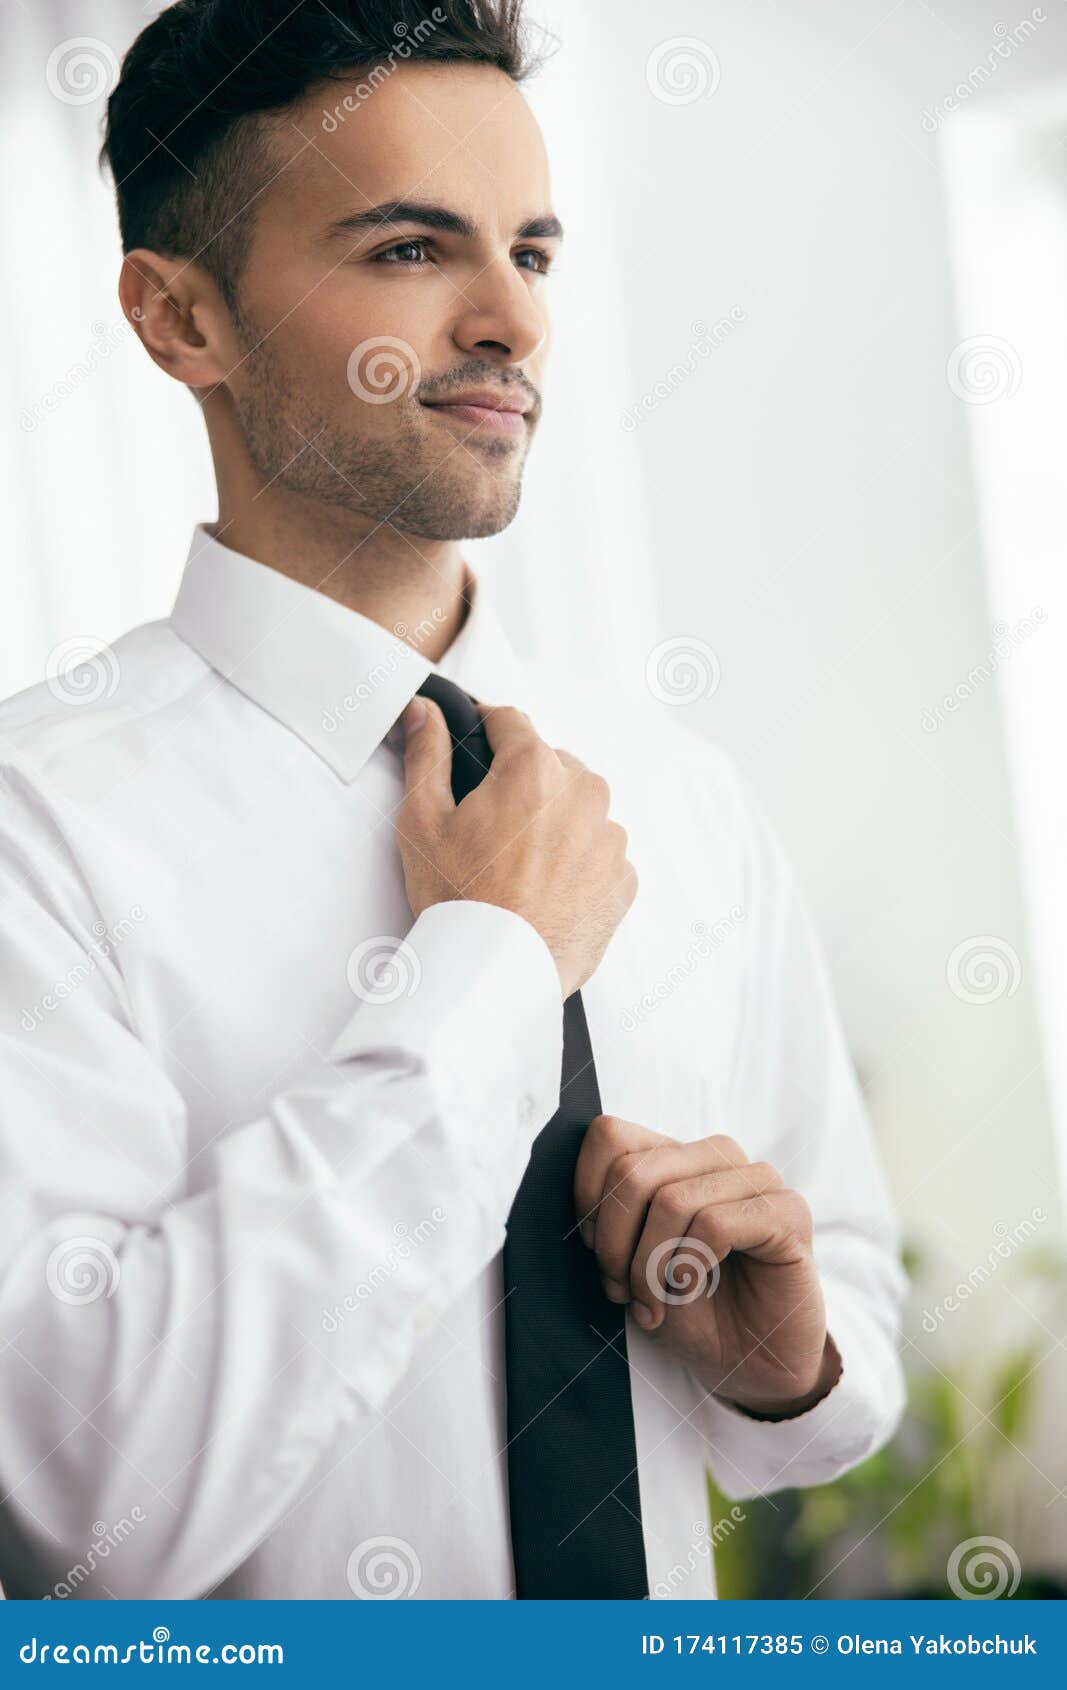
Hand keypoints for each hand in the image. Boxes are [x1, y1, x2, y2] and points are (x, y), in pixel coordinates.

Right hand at [398, 698, 636, 998]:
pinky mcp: (622, 879)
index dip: (487, 729)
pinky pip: (599, 853)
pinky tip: (543, 888)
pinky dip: (576, 863)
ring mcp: (609, 838)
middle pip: (549, 766)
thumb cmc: (461, 899)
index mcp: (534, 769)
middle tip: (489, 829)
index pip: (511, 722)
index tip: (479, 741)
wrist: (498, 973)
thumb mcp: (423, 820)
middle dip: (521, 786)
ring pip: (578, 809)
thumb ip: (427, 754)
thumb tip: (425, 713)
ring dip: (553, 824)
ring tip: (517, 866)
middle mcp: (583, 794)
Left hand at [574, 1116, 841, 1417]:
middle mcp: (716, 1156)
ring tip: (657, 1300)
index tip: (593, 1248)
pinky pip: (714, 1225)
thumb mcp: (632, 1265)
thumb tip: (585, 1213)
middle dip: (614, 1243)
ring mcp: (756, 1179)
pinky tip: (693, 1289)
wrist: (751, 1364)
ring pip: (670, 1200)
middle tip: (623, 1289)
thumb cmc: (692, 1310)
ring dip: (650, 1266)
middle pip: (632, 1171)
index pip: (609, 1136)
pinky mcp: (787, 1212)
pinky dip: (689, 1267)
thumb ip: (609, 1225)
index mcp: (676, 1157)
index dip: (587, 1196)